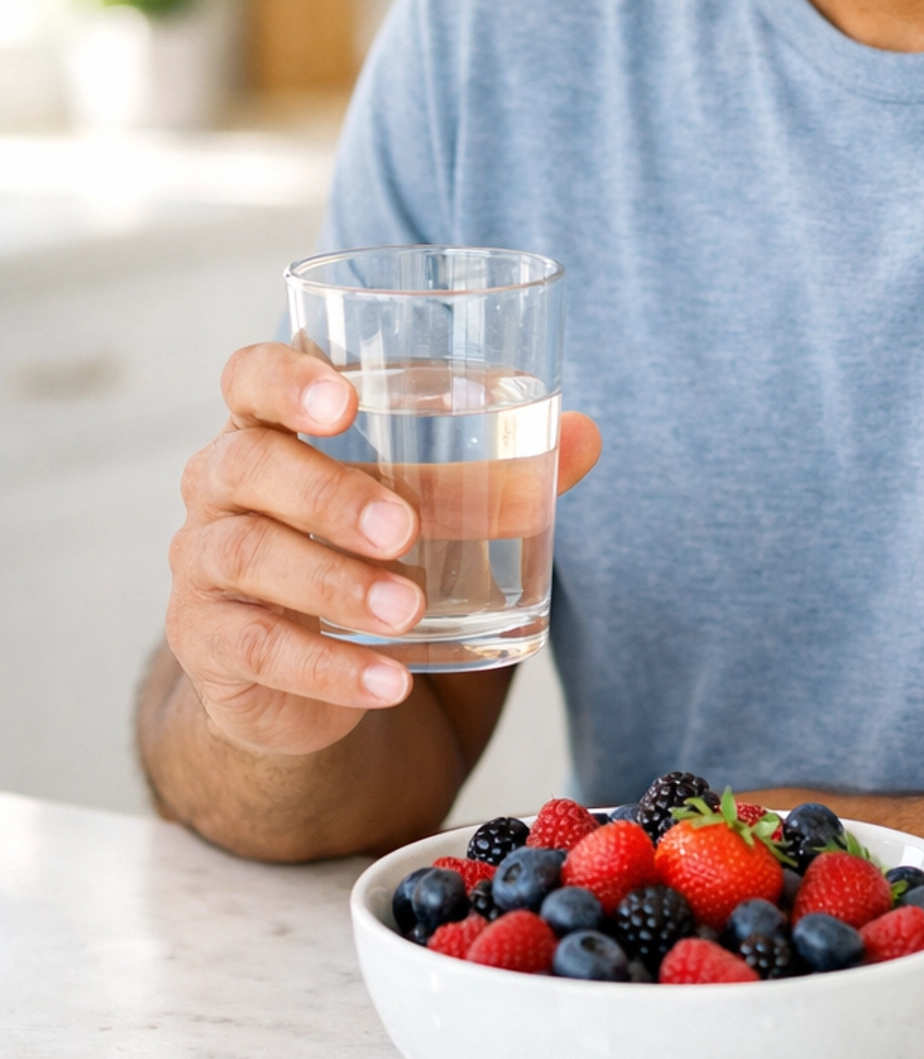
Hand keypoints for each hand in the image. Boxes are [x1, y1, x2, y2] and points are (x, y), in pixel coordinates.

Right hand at [167, 341, 600, 759]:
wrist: (300, 671)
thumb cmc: (361, 553)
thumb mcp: (425, 509)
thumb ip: (497, 474)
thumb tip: (586, 435)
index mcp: (268, 427)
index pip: (249, 377)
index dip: (286, 379)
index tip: (345, 400)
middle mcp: (219, 485)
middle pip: (247, 465)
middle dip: (329, 494)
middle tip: (405, 528)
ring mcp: (202, 565)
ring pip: (249, 556)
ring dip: (335, 585)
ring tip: (410, 610)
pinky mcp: (209, 644)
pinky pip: (257, 650)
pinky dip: (330, 669)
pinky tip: (391, 681)